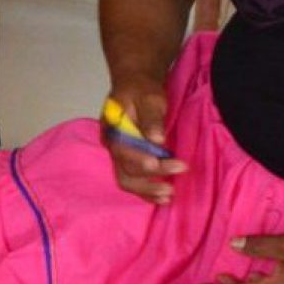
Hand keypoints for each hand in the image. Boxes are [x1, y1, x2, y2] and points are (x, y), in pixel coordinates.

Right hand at [101, 77, 184, 203]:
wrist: (135, 86)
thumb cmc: (141, 90)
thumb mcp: (149, 97)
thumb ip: (151, 117)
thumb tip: (157, 139)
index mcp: (112, 131)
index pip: (123, 152)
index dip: (141, 161)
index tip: (164, 162)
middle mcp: (112, 146)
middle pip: (123, 173)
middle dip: (147, 183)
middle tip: (171, 186)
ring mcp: (120, 155)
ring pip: (127, 180)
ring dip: (147, 191)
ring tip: (168, 196)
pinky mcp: (129, 159)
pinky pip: (134, 179)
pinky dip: (147, 191)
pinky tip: (163, 196)